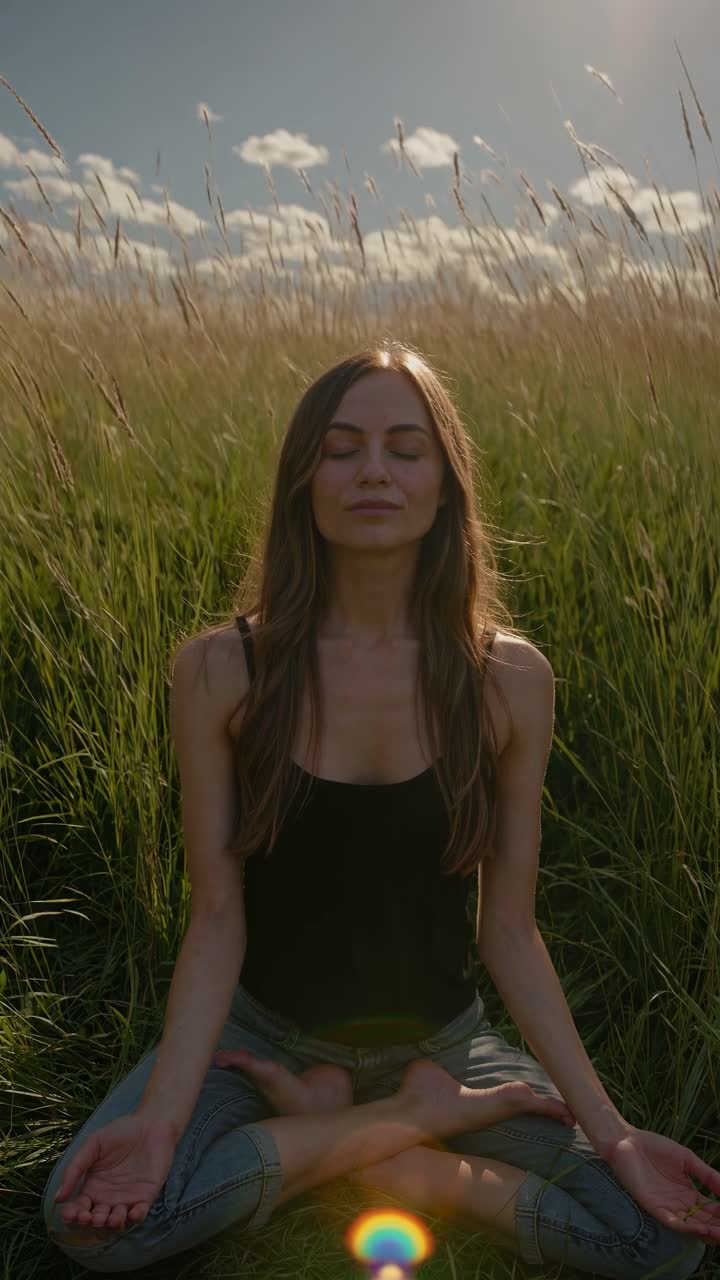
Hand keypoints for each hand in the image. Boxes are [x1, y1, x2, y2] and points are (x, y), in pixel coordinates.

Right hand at [51, 1113, 177, 1241]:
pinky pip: (139, 1215)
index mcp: (92, 1187)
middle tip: (90, 1216)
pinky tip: (133, 1212)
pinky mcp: (146, 1198)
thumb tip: (58, 1199)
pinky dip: (136, 1218)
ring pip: (116, 1223)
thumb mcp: (93, 1144)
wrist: (151, 1124)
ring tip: (111, 1217)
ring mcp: (126, 1200)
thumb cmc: (121, 1132)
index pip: (78, 1209)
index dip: (72, 1216)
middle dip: (91, 1223)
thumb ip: (75, 1169)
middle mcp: (107, 1198)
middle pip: (95, 1221)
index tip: (70, 1214)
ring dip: (112, 1224)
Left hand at [603, 1127, 719, 1244]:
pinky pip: (673, 1222)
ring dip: (708, 1232)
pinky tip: (700, 1228)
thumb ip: (707, 1174)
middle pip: (705, 1223)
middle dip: (719, 1228)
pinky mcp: (654, 1207)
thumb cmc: (655, 1148)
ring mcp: (668, 1208)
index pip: (712, 1211)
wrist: (627, 1141)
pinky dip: (687, 1227)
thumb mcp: (687, 1160)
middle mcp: (681, 1205)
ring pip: (692, 1228)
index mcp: (690, 1194)